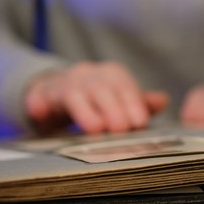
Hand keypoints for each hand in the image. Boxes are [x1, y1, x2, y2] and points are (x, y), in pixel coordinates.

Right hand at [25, 62, 168, 133]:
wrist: (61, 91)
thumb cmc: (100, 99)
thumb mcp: (121, 99)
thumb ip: (140, 103)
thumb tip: (163, 101)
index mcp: (112, 73)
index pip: (125, 85)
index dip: (133, 103)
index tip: (140, 122)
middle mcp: (90, 74)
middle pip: (102, 89)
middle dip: (113, 109)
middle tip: (121, 129)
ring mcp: (65, 81)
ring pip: (75, 93)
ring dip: (85, 111)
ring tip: (96, 128)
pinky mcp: (43, 93)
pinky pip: (40, 96)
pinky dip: (40, 104)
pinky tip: (40, 113)